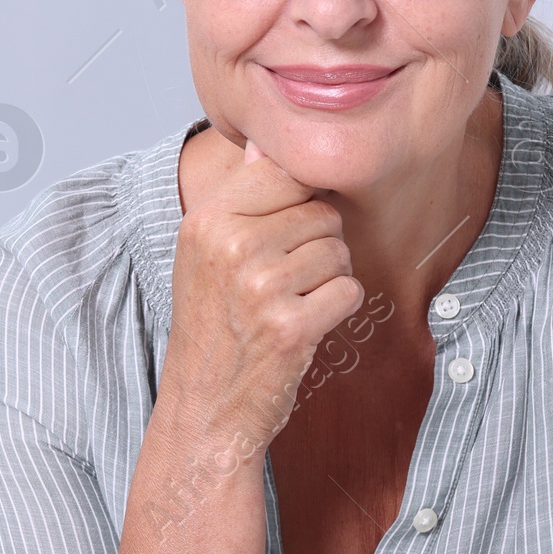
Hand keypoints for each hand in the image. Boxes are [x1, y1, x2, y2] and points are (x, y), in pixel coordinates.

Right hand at [161, 139, 365, 456]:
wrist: (203, 410)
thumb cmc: (212, 328)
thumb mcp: (205, 255)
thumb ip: (240, 200)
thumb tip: (262, 143)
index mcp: (206, 220)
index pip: (286, 172)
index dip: (302, 204)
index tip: (285, 237)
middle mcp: (230, 246)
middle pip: (321, 213)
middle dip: (318, 247)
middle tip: (283, 284)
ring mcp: (260, 287)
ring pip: (339, 252)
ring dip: (329, 280)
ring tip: (290, 305)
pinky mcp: (290, 327)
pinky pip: (349, 292)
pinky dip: (337, 311)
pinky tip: (304, 327)